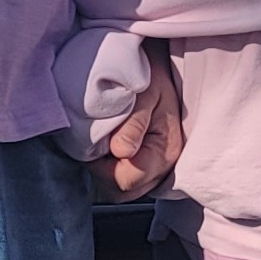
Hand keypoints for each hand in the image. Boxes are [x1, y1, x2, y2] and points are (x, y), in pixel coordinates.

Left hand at [101, 50, 182, 196]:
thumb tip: (120, 150)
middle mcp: (163, 166)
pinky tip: (106, 148)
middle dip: (103, 173)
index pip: (127, 179)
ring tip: (101, 144)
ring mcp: (156, 168)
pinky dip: (111, 169)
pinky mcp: (146, 165)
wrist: (160, 68)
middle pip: (123, 191)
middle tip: (95, 145)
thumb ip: (134, 123)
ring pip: (122, 190)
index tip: (96, 144)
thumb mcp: (146, 93)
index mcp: (165, 151)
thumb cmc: (153, 77)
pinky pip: (124, 180)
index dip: (105, 167)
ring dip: (105, 172)